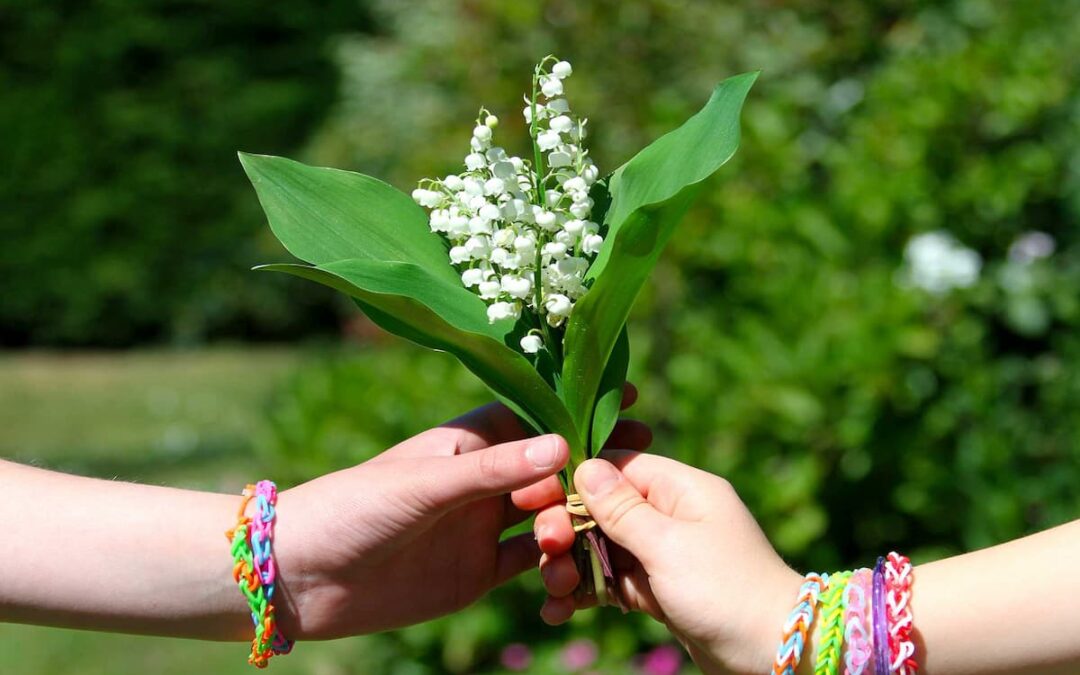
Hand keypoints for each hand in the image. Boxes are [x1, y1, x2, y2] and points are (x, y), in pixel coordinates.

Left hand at [273, 398, 650, 638]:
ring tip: (603, 525)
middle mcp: (479, 483)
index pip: (534, 421)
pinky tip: (584, 564)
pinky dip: (558, 565)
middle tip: (642, 463)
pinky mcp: (477, 573)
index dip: (580, 413)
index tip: (629, 402)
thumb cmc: (354, 507)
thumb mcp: (425, 483)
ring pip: (546, 519)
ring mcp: (480, 528)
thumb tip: (562, 445)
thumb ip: (493, 469)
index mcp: (465, 443)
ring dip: (576, 520)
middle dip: (592, 467)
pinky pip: (531, 566)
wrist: (302, 575)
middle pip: (549, 470)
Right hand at [533, 451, 800, 674]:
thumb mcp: (668, 545)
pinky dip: (586, 593)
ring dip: (571, 566)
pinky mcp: (659, 590)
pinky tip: (557, 610)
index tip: (536, 497)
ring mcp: (664, 554)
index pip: (619, 468)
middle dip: (568, 530)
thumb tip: (585, 466)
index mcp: (683, 489)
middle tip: (547, 549)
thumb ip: (622, 509)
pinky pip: (612, 582)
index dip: (576, 481)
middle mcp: (672, 515)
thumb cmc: (726, 590)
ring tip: (551, 590)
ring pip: (602, 548)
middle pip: (603, 510)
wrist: (774, 653)